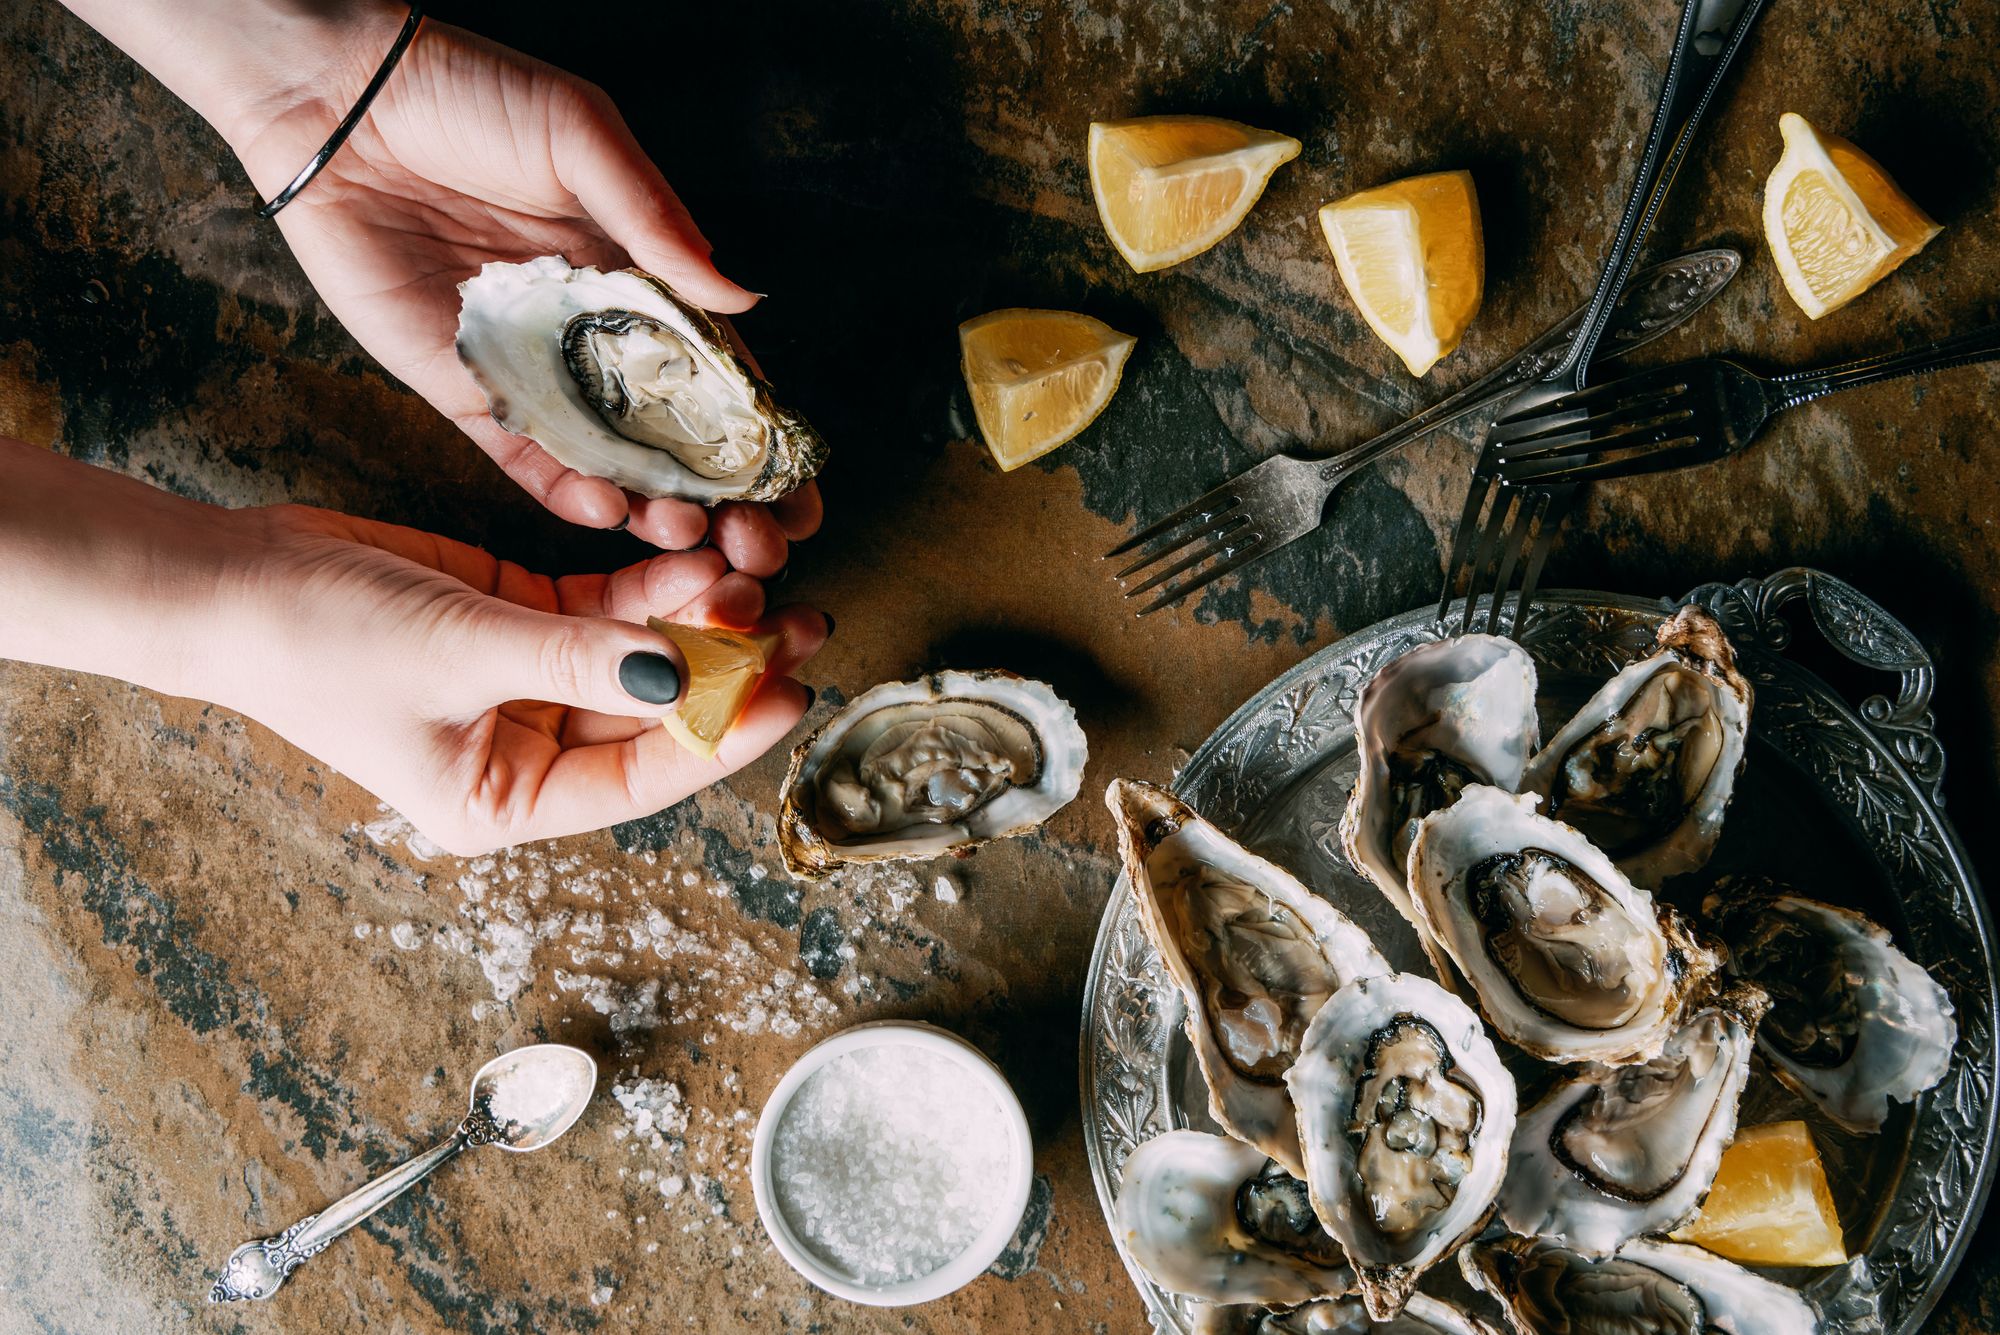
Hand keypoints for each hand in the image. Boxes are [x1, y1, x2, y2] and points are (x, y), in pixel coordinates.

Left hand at [90, 1, 821, 569]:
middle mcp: (592, 334)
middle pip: (670, 431)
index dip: (758, 426)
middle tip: (758, 540)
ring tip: (692, 541)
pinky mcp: (465, 391)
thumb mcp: (581, 136)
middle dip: (717, 491)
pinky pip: (522, 458)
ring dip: (651, 506)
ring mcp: (532, 368)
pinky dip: (563, 492)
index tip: (798, 479)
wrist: (337, 103)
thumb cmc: (469, 95)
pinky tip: (607, 515)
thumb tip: (741, 297)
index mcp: (637, 273)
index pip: (716, 367)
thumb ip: (655, 219)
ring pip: (605, 458)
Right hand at [213, 503, 827, 854]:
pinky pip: (609, 608)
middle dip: (727, 668)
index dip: (721, 735)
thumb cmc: (322, 644)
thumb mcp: (464, 652)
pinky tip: (705, 558)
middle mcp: (528, 751)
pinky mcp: (520, 619)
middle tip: (800, 624)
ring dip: (701, 619)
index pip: (643, 775)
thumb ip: (580, 656)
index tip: (788, 691)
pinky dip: (654, 585)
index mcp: (509, 800)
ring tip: (764, 578)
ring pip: (642, 654)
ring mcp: (529, 682)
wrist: (233, 579)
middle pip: (656, 713)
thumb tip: (689, 673)